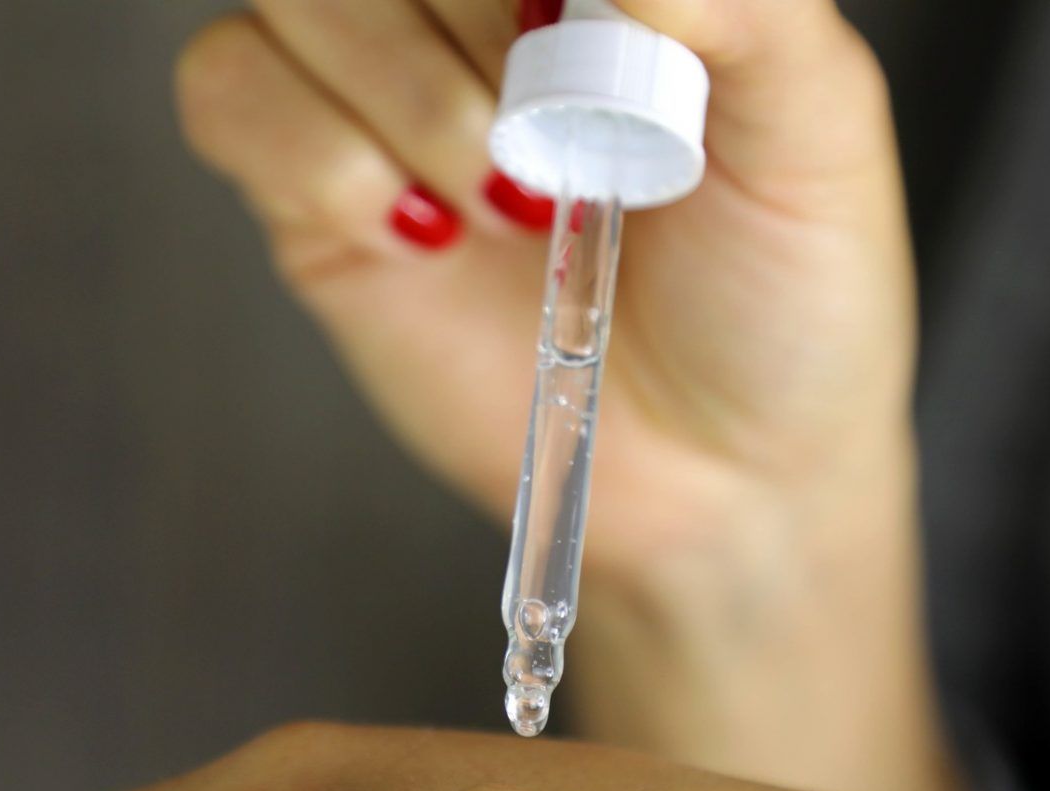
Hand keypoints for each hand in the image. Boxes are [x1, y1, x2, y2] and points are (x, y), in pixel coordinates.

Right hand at [174, 0, 946, 790]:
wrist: (717, 483)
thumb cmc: (782, 304)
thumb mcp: (819, 136)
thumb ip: (750, 8)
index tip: (566, 43)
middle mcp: (483, 16)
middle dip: (462, 31)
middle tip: (557, 137)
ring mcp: (389, 101)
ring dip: (400, 93)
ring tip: (508, 205)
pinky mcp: (320, 200)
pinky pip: (230, 95)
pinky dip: (310, 151)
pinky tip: (414, 228)